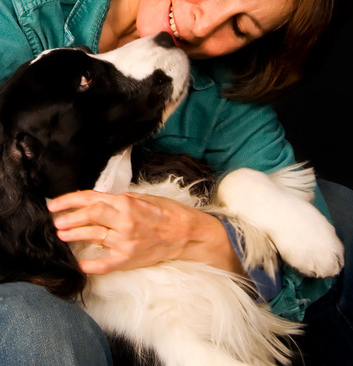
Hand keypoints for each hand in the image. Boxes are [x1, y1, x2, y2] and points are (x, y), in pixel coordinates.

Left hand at [48, 190, 243, 275]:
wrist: (187, 233)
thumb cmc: (167, 212)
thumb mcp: (144, 198)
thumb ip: (120, 200)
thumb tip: (98, 201)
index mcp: (127, 202)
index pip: (92, 199)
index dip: (70, 201)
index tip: (54, 204)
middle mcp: (125, 220)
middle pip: (90, 216)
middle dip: (69, 217)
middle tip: (55, 221)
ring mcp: (126, 241)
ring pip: (94, 236)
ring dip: (75, 235)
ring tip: (61, 234)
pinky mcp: (130, 258)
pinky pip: (106, 263)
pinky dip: (92, 264)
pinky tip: (81, 263)